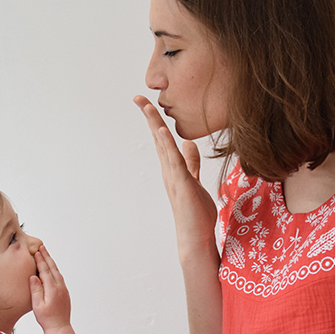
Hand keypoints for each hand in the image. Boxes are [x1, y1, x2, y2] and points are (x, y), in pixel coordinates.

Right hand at [30, 246, 71, 331]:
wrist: (60, 327)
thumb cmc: (47, 318)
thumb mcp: (37, 305)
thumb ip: (36, 290)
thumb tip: (33, 277)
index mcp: (52, 289)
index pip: (45, 271)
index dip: (40, 261)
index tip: (36, 252)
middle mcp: (60, 287)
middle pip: (53, 268)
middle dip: (47, 257)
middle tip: (42, 247)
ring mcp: (64, 289)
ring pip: (57, 272)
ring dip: (51, 262)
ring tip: (46, 255)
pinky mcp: (65, 293)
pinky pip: (59, 277)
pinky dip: (55, 270)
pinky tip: (52, 269)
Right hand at [134, 95, 217, 253]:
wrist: (196, 236)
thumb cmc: (196, 212)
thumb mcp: (194, 180)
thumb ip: (191, 163)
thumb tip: (188, 144)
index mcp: (172, 168)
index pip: (162, 139)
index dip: (155, 120)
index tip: (148, 103)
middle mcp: (168, 170)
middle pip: (157, 138)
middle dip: (149, 116)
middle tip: (138, 97)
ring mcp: (173, 176)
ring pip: (162, 145)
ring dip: (154, 125)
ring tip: (146, 106)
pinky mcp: (182, 184)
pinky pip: (174, 160)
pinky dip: (167, 144)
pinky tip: (162, 131)